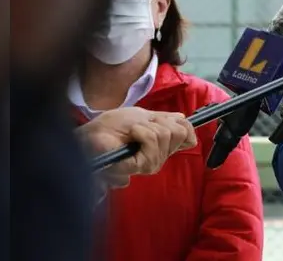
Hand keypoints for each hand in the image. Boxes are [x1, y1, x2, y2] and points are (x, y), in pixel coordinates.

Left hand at [78, 107, 196, 187]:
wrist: (93, 131)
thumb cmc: (112, 125)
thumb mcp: (144, 116)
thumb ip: (165, 119)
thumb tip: (182, 119)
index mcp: (162, 146)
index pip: (189, 138)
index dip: (181, 125)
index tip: (161, 120)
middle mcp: (159, 158)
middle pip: (179, 134)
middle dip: (159, 122)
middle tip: (140, 125)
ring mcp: (150, 164)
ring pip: (165, 137)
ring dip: (146, 127)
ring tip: (131, 131)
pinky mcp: (138, 167)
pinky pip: (152, 145)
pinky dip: (141, 133)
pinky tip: (130, 136)